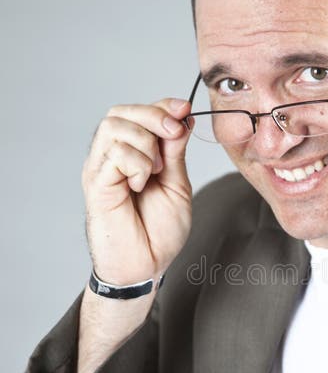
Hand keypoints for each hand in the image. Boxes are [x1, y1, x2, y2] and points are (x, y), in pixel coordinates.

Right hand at [82, 98, 193, 284]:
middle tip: (174, 134)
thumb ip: (176, 152)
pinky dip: (136, 164)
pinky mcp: (96, 183)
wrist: (147, 265)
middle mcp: (112, 157)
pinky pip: (114, 152)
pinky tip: (140, 185)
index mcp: (133, 155)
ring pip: (115, 126)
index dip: (162, 106)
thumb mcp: (177, 184)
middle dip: (154, 116)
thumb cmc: (159, 232)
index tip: (185, 109)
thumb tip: (181, 118)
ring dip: (145, 144)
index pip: (139, 113)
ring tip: (154, 173)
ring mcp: (101, 168)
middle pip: (121, 112)